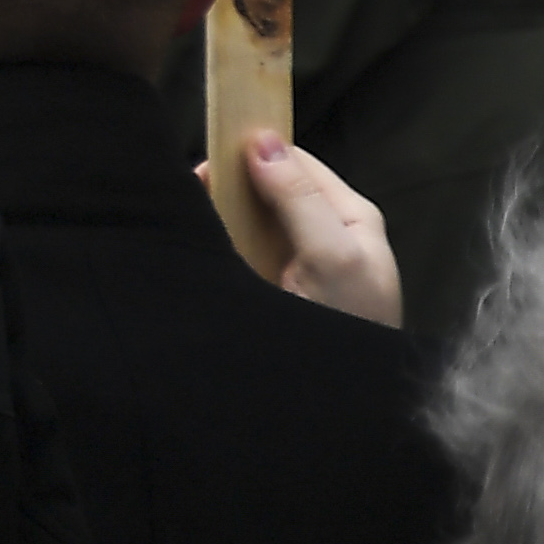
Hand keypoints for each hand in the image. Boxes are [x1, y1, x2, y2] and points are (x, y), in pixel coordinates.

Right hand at [210, 131, 404, 328]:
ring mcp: (296, 263)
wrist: (337, 403)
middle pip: (270, 188)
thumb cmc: (348, 327)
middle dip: (232, 182)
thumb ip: (299, 199)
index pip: (298, 162)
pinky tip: (201, 244)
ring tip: (192, 211)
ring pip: (250, 219)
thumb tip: (263, 140)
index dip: (258, 152)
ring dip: (221, 213)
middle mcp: (325, 234)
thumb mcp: (331, 256)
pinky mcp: (272, 287)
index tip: (216, 152)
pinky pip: (239, 250)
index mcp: (352, 217)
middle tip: (196, 186)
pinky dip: (218, 242)